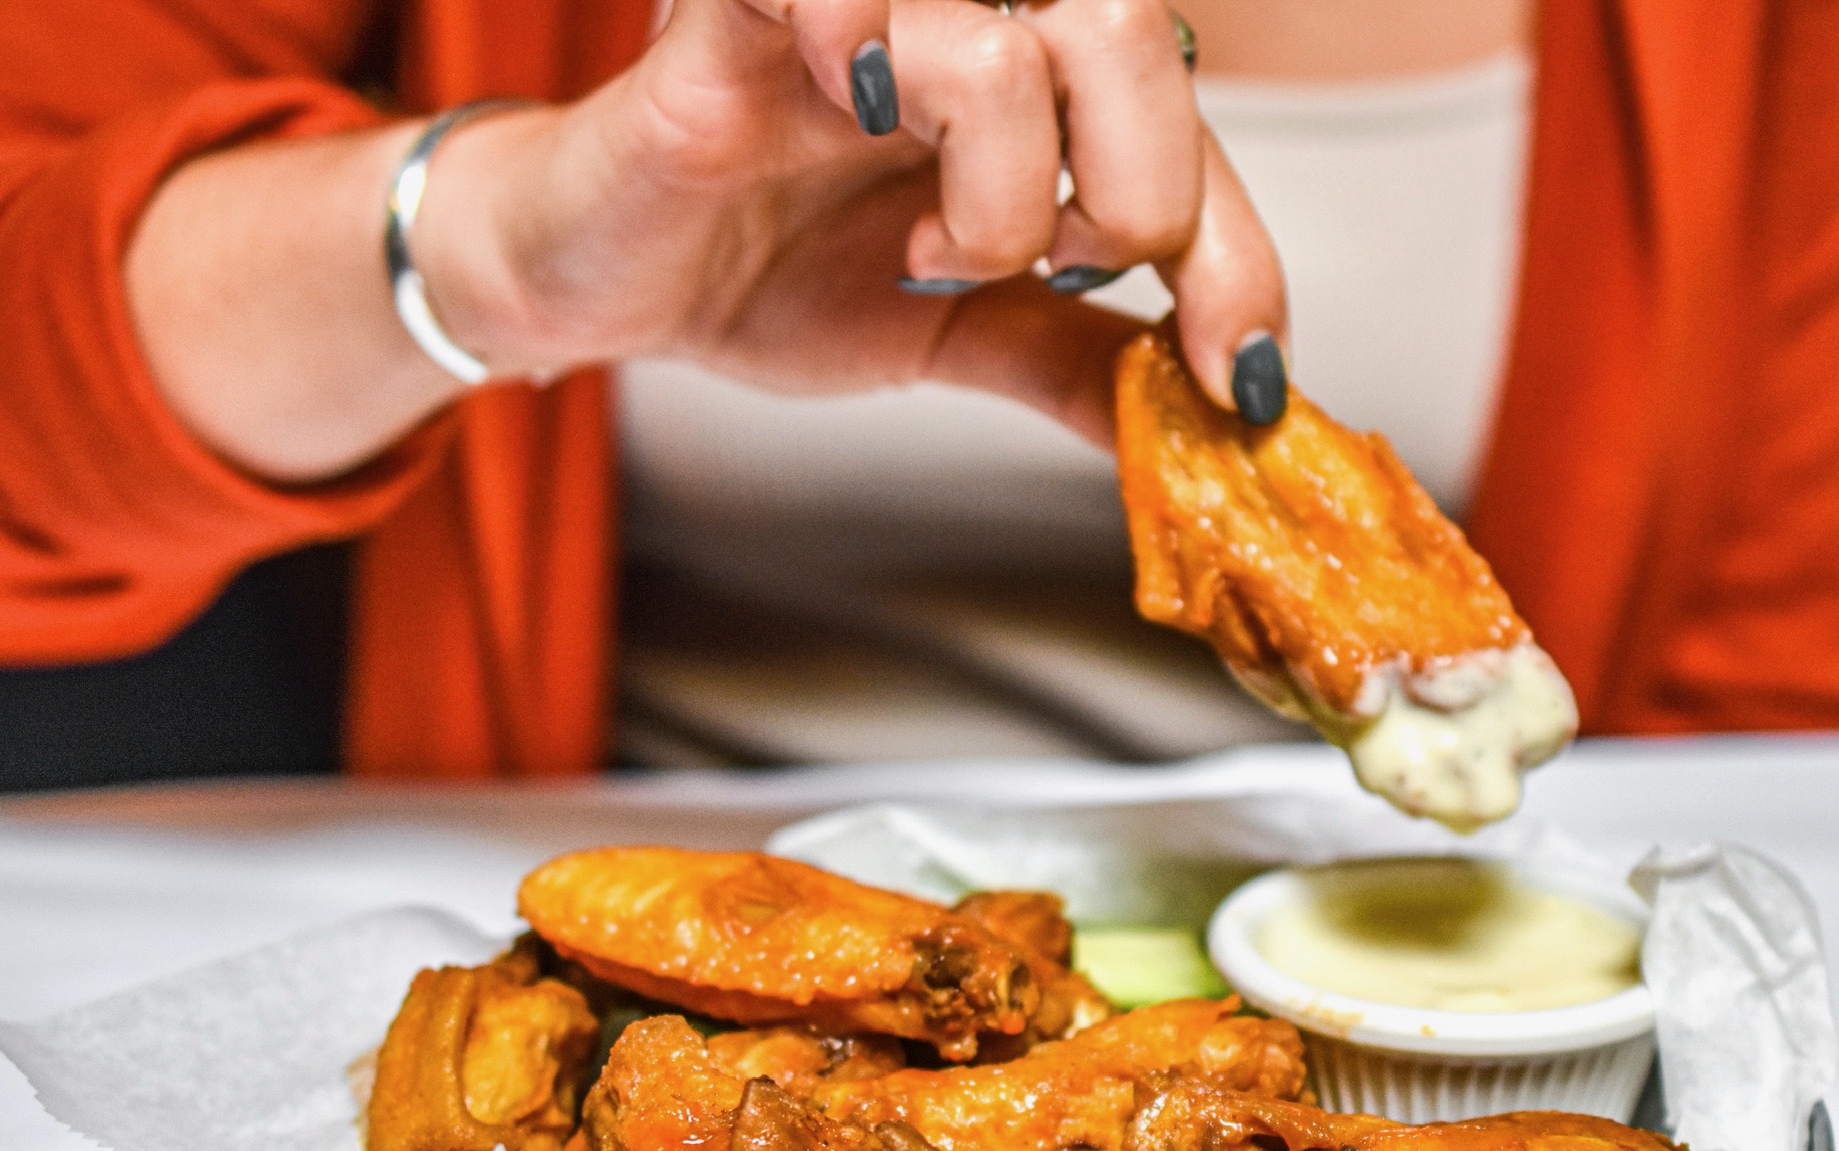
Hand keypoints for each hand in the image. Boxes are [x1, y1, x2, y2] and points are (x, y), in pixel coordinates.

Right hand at [418, 0, 1288, 443]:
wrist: (602, 280)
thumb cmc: (762, 270)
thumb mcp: (952, 334)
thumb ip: (1075, 361)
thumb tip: (1207, 422)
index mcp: (1031, 85)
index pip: (1190, 137)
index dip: (1235, 260)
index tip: (1235, 375)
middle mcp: (964, 20)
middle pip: (1138, 38)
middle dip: (1137, 200)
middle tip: (1054, 272)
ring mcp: (863, 12)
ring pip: (1022, 42)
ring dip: (1006, 186)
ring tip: (931, 246)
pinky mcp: (748, 8)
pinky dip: (877, 51)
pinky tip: (857, 119)